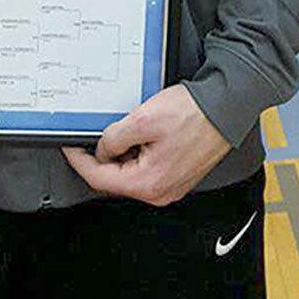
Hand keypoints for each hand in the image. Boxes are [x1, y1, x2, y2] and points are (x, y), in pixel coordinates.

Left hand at [62, 85, 230, 206]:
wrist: (228, 107)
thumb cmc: (196, 114)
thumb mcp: (142, 120)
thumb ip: (113, 139)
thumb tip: (102, 150)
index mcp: (149, 183)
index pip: (99, 178)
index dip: (79, 160)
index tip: (70, 147)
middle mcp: (161, 191)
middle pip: (115, 178)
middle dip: (104, 156)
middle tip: (101, 133)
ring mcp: (171, 185)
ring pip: (131, 173)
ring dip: (124, 153)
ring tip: (132, 128)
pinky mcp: (178, 174)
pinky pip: (148, 168)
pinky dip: (140, 153)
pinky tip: (146, 133)